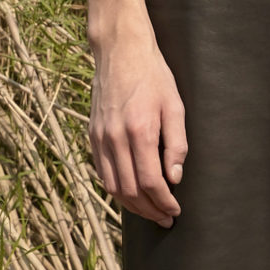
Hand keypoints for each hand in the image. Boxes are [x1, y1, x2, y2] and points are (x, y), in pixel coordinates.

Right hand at [88, 15, 186, 226]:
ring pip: (112, 186)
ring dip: (132, 205)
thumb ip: (177, 144)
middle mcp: (115, 138)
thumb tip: (174, 177)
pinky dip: (116, 189)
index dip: (164, 201)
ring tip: (150, 211)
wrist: (121, 52)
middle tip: (166, 218)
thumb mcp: (175, 106)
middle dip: (149, 209)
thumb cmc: (154, 76)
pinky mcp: (92, 135)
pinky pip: (102, 172)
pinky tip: (131, 194)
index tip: (175, 210)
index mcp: (139, 131)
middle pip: (130, 190)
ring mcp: (100, 138)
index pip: (150, 181)